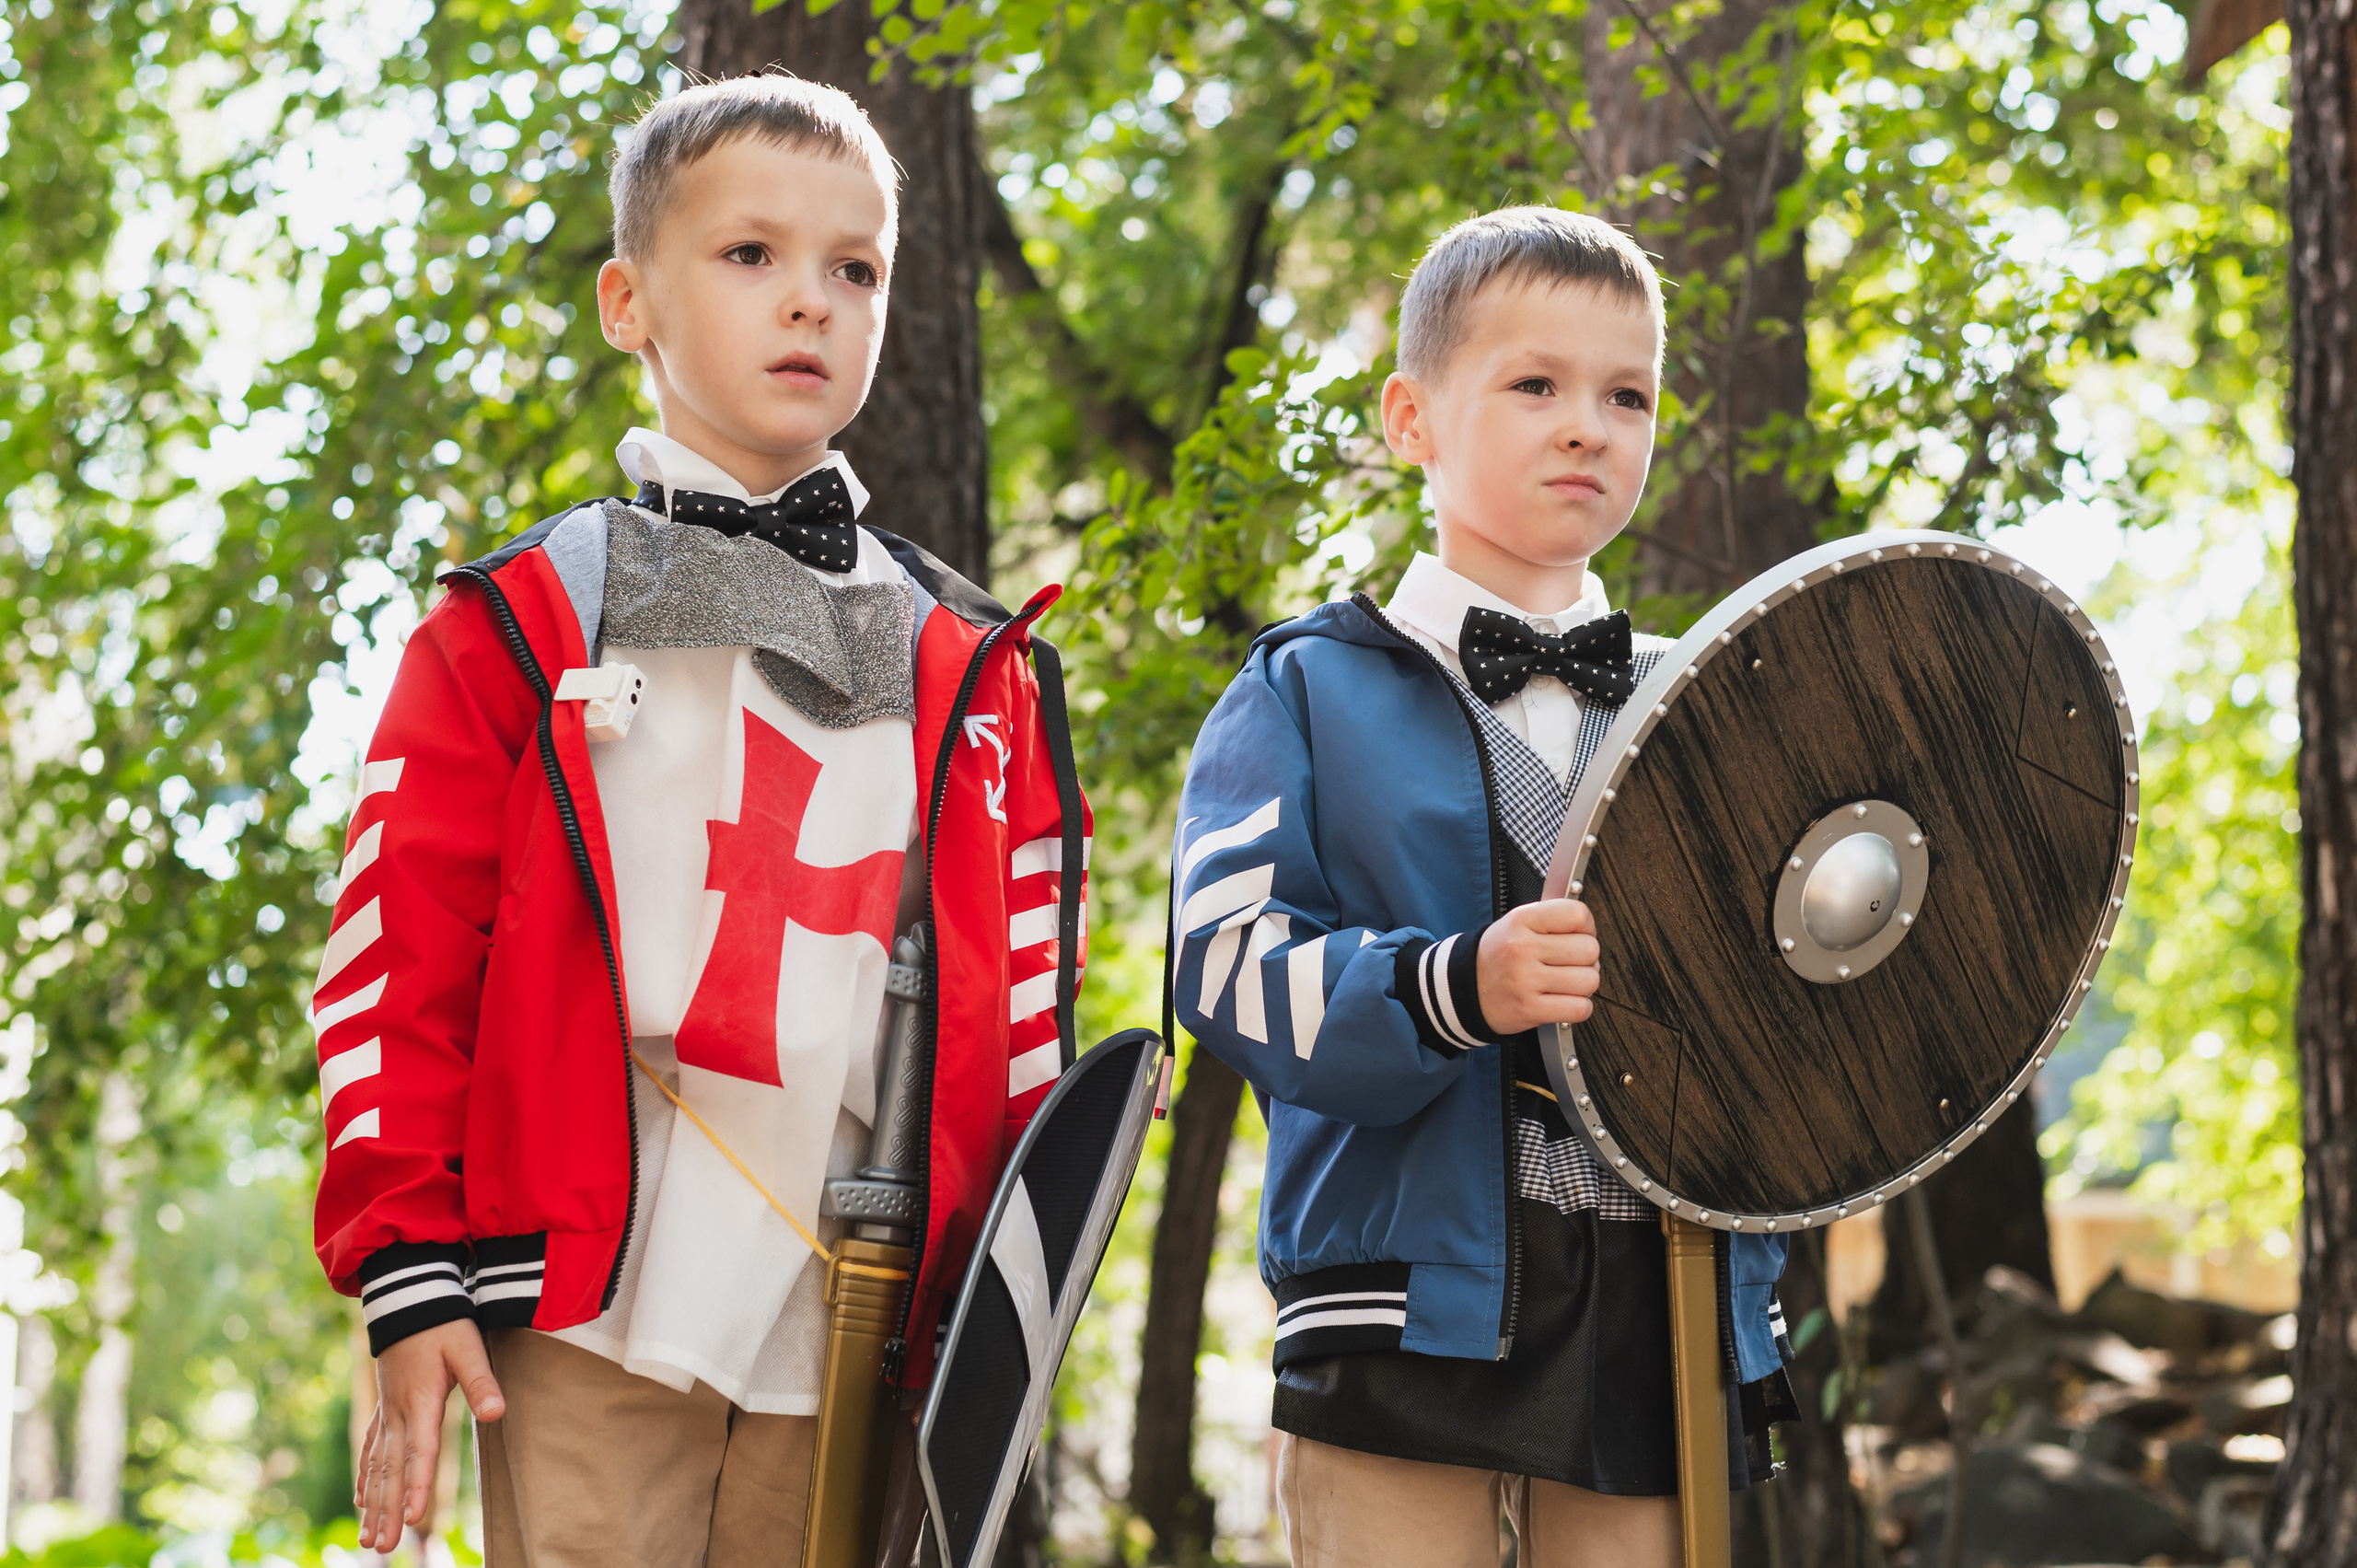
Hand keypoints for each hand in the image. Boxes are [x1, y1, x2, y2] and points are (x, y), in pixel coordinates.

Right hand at [357, 1319, 504, 1551]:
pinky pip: (371, 1449)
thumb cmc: (442, 1323)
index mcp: (420, 1402)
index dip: (417, 1485)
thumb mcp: (468, 1346)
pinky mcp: (384, 1407)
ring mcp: (387, 1412)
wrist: (409, 1298)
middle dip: (387, 1510)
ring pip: (377, 1466)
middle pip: (392, 1470)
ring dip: (373, 1503)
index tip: (413, 1518)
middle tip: (381, 1548)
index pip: (420, 1452)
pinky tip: (361, 1499)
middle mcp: (398, 1413)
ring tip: (369, 1539)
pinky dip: (366, 1476)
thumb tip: (497, 1412)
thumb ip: (482, 1381)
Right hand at [1476, 899, 1600, 1034]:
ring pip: (1589, 980)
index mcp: (1521, 920)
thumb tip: (1590, 927)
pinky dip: (1579, 1007)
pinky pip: (1580, 1008)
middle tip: (1571, 963)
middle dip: (1587, 958)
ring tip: (1565, 983)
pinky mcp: (1530, 1009)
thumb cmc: (1499, 956)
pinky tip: (1564, 1000)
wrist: (1465, 989)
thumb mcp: (1517, 924)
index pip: (1577, 914)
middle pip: (1589, 949)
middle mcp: (1523, 948)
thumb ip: (1553, 919)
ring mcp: (1526, 980)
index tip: (1579, 935)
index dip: (1587, 926)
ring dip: (1583, 985)